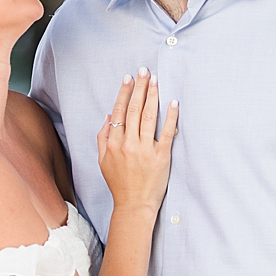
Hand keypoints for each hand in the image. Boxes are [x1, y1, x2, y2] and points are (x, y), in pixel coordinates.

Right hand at [97, 70, 177, 215]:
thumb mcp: (102, 160)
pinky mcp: (161, 157)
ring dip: (152, 96)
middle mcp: (128, 144)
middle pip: (134, 109)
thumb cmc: (118, 183)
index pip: (119, 111)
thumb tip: (108, 116)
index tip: (128, 78)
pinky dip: (170, 117)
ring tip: (155, 80)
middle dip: (139, 87)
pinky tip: (173, 103)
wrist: (133, 205)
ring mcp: (145, 150)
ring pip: (148, 116)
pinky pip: (166, 132)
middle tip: (144, 71)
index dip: (124, 92)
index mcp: (114, 143)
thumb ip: (103, 137)